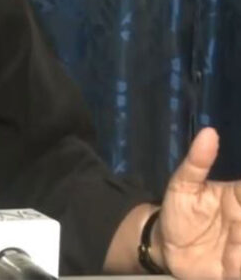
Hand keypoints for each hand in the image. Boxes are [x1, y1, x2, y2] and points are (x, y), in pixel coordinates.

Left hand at [157, 127, 240, 277]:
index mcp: (239, 197)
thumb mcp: (182, 184)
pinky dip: (238, 261)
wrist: (165, 244)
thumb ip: (197, 161)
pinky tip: (230, 260)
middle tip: (234, 223)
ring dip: (240, 244)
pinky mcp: (237, 268)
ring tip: (231, 241)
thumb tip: (209, 132)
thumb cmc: (179, 210)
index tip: (239, 198)